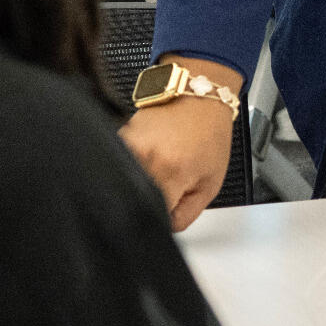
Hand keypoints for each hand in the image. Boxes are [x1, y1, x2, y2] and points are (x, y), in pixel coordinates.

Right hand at [119, 54, 242, 231]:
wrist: (198, 95)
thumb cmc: (209, 134)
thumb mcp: (210, 183)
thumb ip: (186, 214)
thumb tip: (163, 229)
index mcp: (171, 173)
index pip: (151, 217)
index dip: (156, 224)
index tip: (159, 222)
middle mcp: (145, 159)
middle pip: (132, 203)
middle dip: (144, 207)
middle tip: (159, 198)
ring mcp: (127, 146)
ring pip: (121, 187)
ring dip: (135, 189)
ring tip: (153, 177)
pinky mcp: (116, 137)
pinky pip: (115, 168)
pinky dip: (125, 173)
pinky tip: (141, 165)